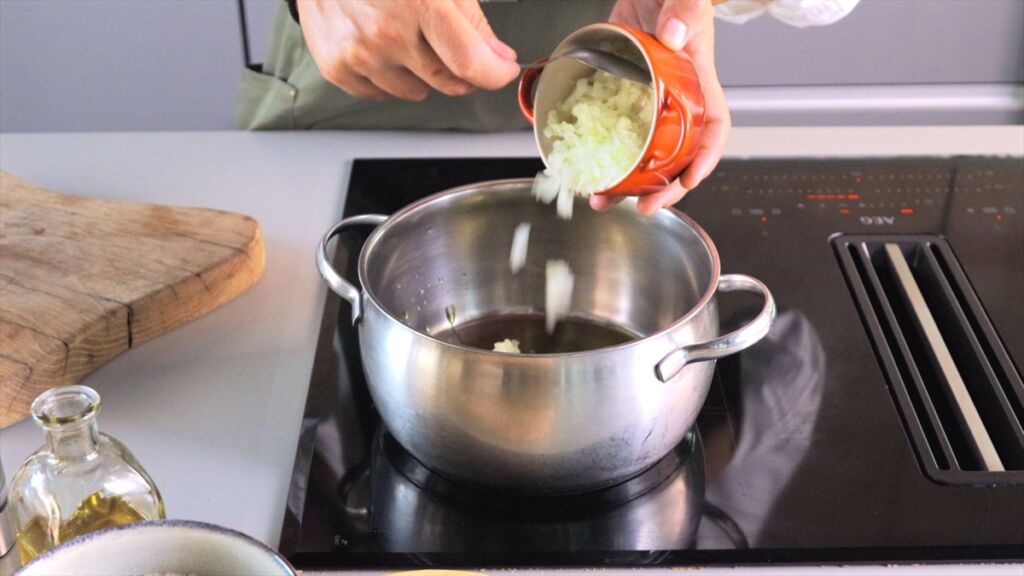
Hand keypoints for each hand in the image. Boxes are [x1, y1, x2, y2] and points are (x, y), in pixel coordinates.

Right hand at [296, 0, 519, 99]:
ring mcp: (359, 54)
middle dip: (461, 69)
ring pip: (416, 92)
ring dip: (421, 72)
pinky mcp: (337, 67)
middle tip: (451, 43)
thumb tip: (496, 56)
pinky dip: (389, 75)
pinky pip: (382, 93)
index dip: (494, 72)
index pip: (469, 62)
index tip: (501, 69)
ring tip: (405, 35)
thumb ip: (471, 18)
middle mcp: (386, 33)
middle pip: (448, 82)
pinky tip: (381, 45)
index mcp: (418, 2)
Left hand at [591, 0, 730, 214]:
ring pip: (642, 150)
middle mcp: (674, 98)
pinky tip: (584, 168)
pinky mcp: (621, 95)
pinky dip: (599, 152)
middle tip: (644, 206)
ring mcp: (646, 100)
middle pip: (678, 154)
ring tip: (603, 200)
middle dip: (664, 186)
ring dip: (626, 181)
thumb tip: (673, 36)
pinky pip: (612, 130)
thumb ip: (684, 10)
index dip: (706, 157)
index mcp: (696, 81)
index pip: (713, 127)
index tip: (689, 180)